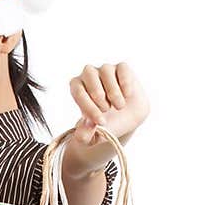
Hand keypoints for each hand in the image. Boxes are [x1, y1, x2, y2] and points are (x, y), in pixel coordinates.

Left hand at [63, 61, 148, 176]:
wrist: (127, 119)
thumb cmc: (106, 123)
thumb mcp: (94, 136)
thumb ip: (85, 136)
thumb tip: (82, 135)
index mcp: (78, 88)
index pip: (78, 91)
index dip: (89, 107)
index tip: (101, 122)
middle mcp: (90, 75)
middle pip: (88, 73)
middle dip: (98, 95)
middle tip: (107, 110)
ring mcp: (106, 70)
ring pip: (106, 70)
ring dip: (113, 92)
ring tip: (119, 106)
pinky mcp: (122, 68)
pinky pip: (122, 68)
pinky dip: (125, 83)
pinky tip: (127, 95)